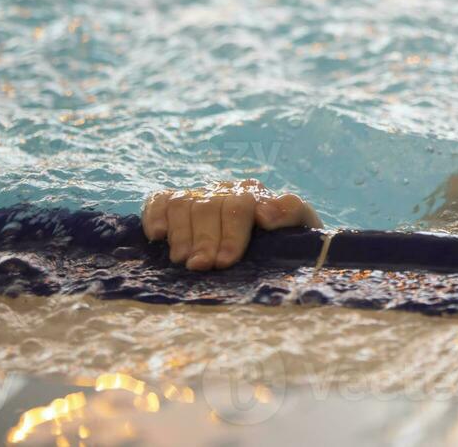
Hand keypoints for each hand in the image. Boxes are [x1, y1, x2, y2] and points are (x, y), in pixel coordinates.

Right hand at [141, 178, 321, 270]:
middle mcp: (225, 191)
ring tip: (182, 261)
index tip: (226, 260)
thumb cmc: (286, 242)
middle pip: (208, 206)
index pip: (240, 205)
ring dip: (181, 233)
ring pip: (183, 203)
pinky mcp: (176, 205)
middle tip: (201, 267)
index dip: (231, 233)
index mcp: (255, 194)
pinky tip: (158, 236)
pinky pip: (161, 200)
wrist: (273, 248)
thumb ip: (293, 213)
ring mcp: (200, 197)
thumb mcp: (302, 227)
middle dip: (205, 239)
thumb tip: (267, 213)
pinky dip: (155, 215)